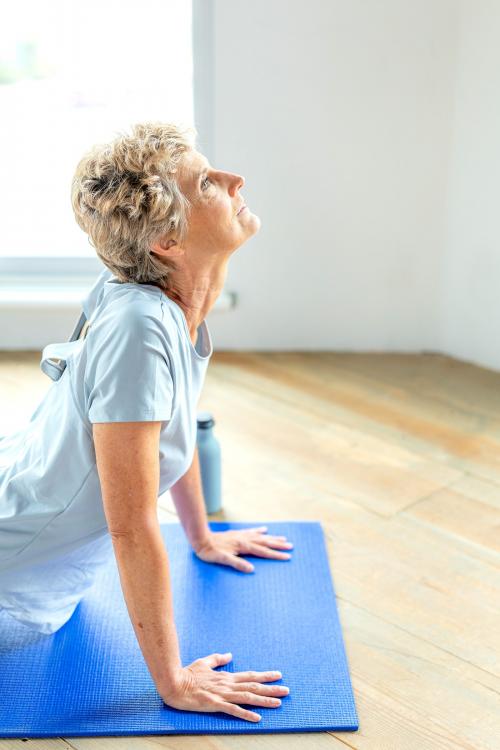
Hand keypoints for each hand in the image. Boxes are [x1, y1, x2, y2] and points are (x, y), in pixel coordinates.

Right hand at [159, 651, 289, 721]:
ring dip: (264, 700)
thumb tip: (229, 655)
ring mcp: (222, 694)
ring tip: (278, 702)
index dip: (264, 676)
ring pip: (247, 697)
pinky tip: (256, 718)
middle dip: (271, 688)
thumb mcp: (204, 662)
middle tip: (286, 689)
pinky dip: (246, 713)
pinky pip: (233, 710)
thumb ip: (218, 659)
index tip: (278, 675)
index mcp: (226, 677)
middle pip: (253, 686)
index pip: (250, 676)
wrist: (174, 682)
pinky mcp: (214, 704)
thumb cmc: (187, 674)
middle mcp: (227, 685)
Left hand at [193, 526, 293, 572]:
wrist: (201, 539)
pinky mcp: (236, 534)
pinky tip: (264, 529)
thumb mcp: (222, 560)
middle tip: (291, 546)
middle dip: (278, 545)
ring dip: (272, 538)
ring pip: (261, 536)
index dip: (276, 555)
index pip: (263, 552)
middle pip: (265, 542)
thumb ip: (237, 564)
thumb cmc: (210, 552)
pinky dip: (259, 531)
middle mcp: (244, 539)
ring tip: (283, 538)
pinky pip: (251, 532)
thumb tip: (252, 570)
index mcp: (243, 546)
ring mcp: (241, 535)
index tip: (288, 557)